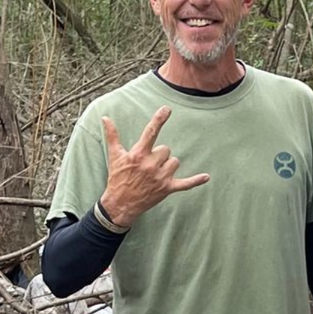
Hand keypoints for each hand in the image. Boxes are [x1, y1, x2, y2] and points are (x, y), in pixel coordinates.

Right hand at [100, 107, 209, 225]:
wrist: (120, 204)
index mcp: (139, 154)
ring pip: (174, 162)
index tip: (167, 109)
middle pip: (166, 149)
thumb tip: (105, 118)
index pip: (151, 132)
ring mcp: (160, 177)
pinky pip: (185, 184)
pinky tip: (206, 177)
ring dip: (168, 165)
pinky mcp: (167, 189)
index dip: (159, 119)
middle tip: (148, 165)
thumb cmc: (117, 178)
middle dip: (159, 155)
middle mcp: (151, 164)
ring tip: (155, 174)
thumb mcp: (114, 156)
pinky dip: (195, 181)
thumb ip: (112, 136)